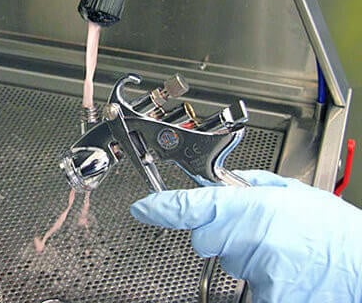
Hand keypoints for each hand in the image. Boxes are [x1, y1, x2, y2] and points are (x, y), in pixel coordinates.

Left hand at [130, 170, 361, 301]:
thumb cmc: (331, 228)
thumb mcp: (289, 190)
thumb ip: (250, 185)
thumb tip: (226, 184)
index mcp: (249, 207)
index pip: (191, 206)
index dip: (162, 208)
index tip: (143, 208)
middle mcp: (247, 238)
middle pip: (204, 238)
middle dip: (219, 233)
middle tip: (253, 229)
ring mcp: (255, 270)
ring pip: (227, 261)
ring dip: (244, 254)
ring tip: (279, 248)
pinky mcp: (265, 296)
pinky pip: (245, 285)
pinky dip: (259, 278)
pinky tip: (283, 269)